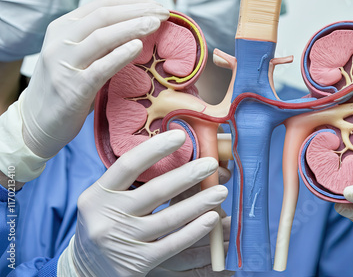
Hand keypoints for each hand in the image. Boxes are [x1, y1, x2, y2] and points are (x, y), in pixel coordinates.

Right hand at [21, 0, 168, 159]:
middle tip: (163, 13)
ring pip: (101, 37)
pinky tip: (138, 47)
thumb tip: (139, 28)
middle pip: (104, 16)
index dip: (132, 2)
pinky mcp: (73, 89)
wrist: (37, 123)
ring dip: (132, 27)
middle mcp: (60, 41)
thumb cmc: (65, 88)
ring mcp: (64, 64)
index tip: (156, 5)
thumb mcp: (78, 56)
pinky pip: (100, 68)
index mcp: (62, 28)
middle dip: (137, 11)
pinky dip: (120, 55)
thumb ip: (100, 42)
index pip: (101, 5)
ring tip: (156, 24)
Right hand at [57, 130, 228, 276]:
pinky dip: (194, 231)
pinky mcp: (136, 263)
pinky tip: (211, 219)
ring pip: (169, 218)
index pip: (128, 165)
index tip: (180, 135)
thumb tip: (172, 154)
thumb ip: (130, 182)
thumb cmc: (104, 223)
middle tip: (211, 164)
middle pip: (155, 191)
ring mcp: (122, 241)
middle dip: (188, 175)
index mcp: (98, 194)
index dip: (155, 149)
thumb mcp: (106, 199)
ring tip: (221, 191)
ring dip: (200, 203)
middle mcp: (107, 217)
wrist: (84, 269)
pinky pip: (172, 244)